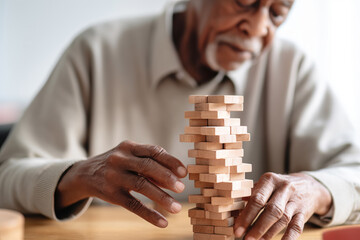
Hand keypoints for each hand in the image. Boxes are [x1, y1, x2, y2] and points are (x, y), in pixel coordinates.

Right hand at [55, 140, 186, 227]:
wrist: (85, 174)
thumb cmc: (117, 164)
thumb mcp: (129, 156)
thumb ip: (150, 164)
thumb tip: (176, 178)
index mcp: (129, 147)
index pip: (153, 151)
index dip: (170, 161)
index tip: (184, 172)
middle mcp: (120, 159)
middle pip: (147, 167)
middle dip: (166, 178)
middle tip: (181, 188)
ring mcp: (114, 177)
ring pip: (141, 186)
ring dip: (161, 198)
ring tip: (176, 208)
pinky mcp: (111, 194)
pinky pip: (133, 205)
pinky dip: (149, 214)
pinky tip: (162, 222)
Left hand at [234, 172, 331, 239]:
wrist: (309, 186)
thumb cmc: (279, 187)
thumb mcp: (266, 185)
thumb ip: (251, 195)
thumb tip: (234, 211)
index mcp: (269, 180)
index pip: (257, 199)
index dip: (246, 215)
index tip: (238, 228)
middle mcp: (284, 188)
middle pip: (270, 210)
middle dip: (257, 227)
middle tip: (246, 238)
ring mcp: (295, 200)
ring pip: (282, 219)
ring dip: (269, 233)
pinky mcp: (304, 212)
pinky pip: (296, 227)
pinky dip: (289, 237)